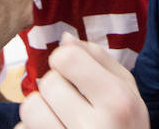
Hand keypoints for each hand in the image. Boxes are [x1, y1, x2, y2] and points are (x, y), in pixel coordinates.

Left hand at [18, 33, 147, 128]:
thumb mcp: (129, 94)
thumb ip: (100, 60)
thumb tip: (65, 38)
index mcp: (118, 102)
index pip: (66, 58)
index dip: (65, 62)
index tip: (74, 76)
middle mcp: (96, 128)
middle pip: (47, 84)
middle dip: (55, 90)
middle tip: (72, 106)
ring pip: (29, 109)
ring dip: (39, 113)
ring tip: (60, 122)